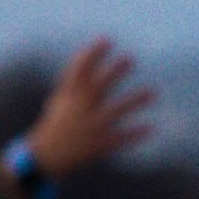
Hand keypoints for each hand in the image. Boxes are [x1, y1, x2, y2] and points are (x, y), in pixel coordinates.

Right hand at [24, 39, 156, 177]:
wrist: (45, 158)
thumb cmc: (56, 124)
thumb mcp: (60, 100)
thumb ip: (73, 78)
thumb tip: (85, 53)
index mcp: (70, 98)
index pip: (80, 72)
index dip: (93, 55)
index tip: (106, 40)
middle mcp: (81, 110)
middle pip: (99, 88)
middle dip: (113, 73)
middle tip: (130, 58)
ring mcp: (91, 128)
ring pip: (115, 112)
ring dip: (134, 101)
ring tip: (153, 93)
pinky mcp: (99, 145)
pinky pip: (120, 138)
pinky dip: (135, 134)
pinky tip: (151, 127)